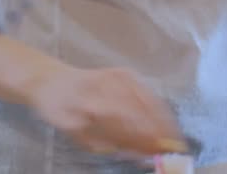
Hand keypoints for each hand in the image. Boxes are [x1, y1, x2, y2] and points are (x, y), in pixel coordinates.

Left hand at [28, 64, 185, 156]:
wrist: (53, 81)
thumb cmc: (63, 112)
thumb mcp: (78, 134)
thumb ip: (110, 145)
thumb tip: (140, 155)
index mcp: (91, 102)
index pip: (125, 121)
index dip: (145, 137)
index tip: (158, 152)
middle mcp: (108, 85)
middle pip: (141, 109)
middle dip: (159, 129)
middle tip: (172, 146)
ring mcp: (119, 76)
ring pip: (149, 100)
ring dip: (163, 119)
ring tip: (173, 135)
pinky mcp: (126, 72)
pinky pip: (148, 92)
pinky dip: (158, 107)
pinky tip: (164, 119)